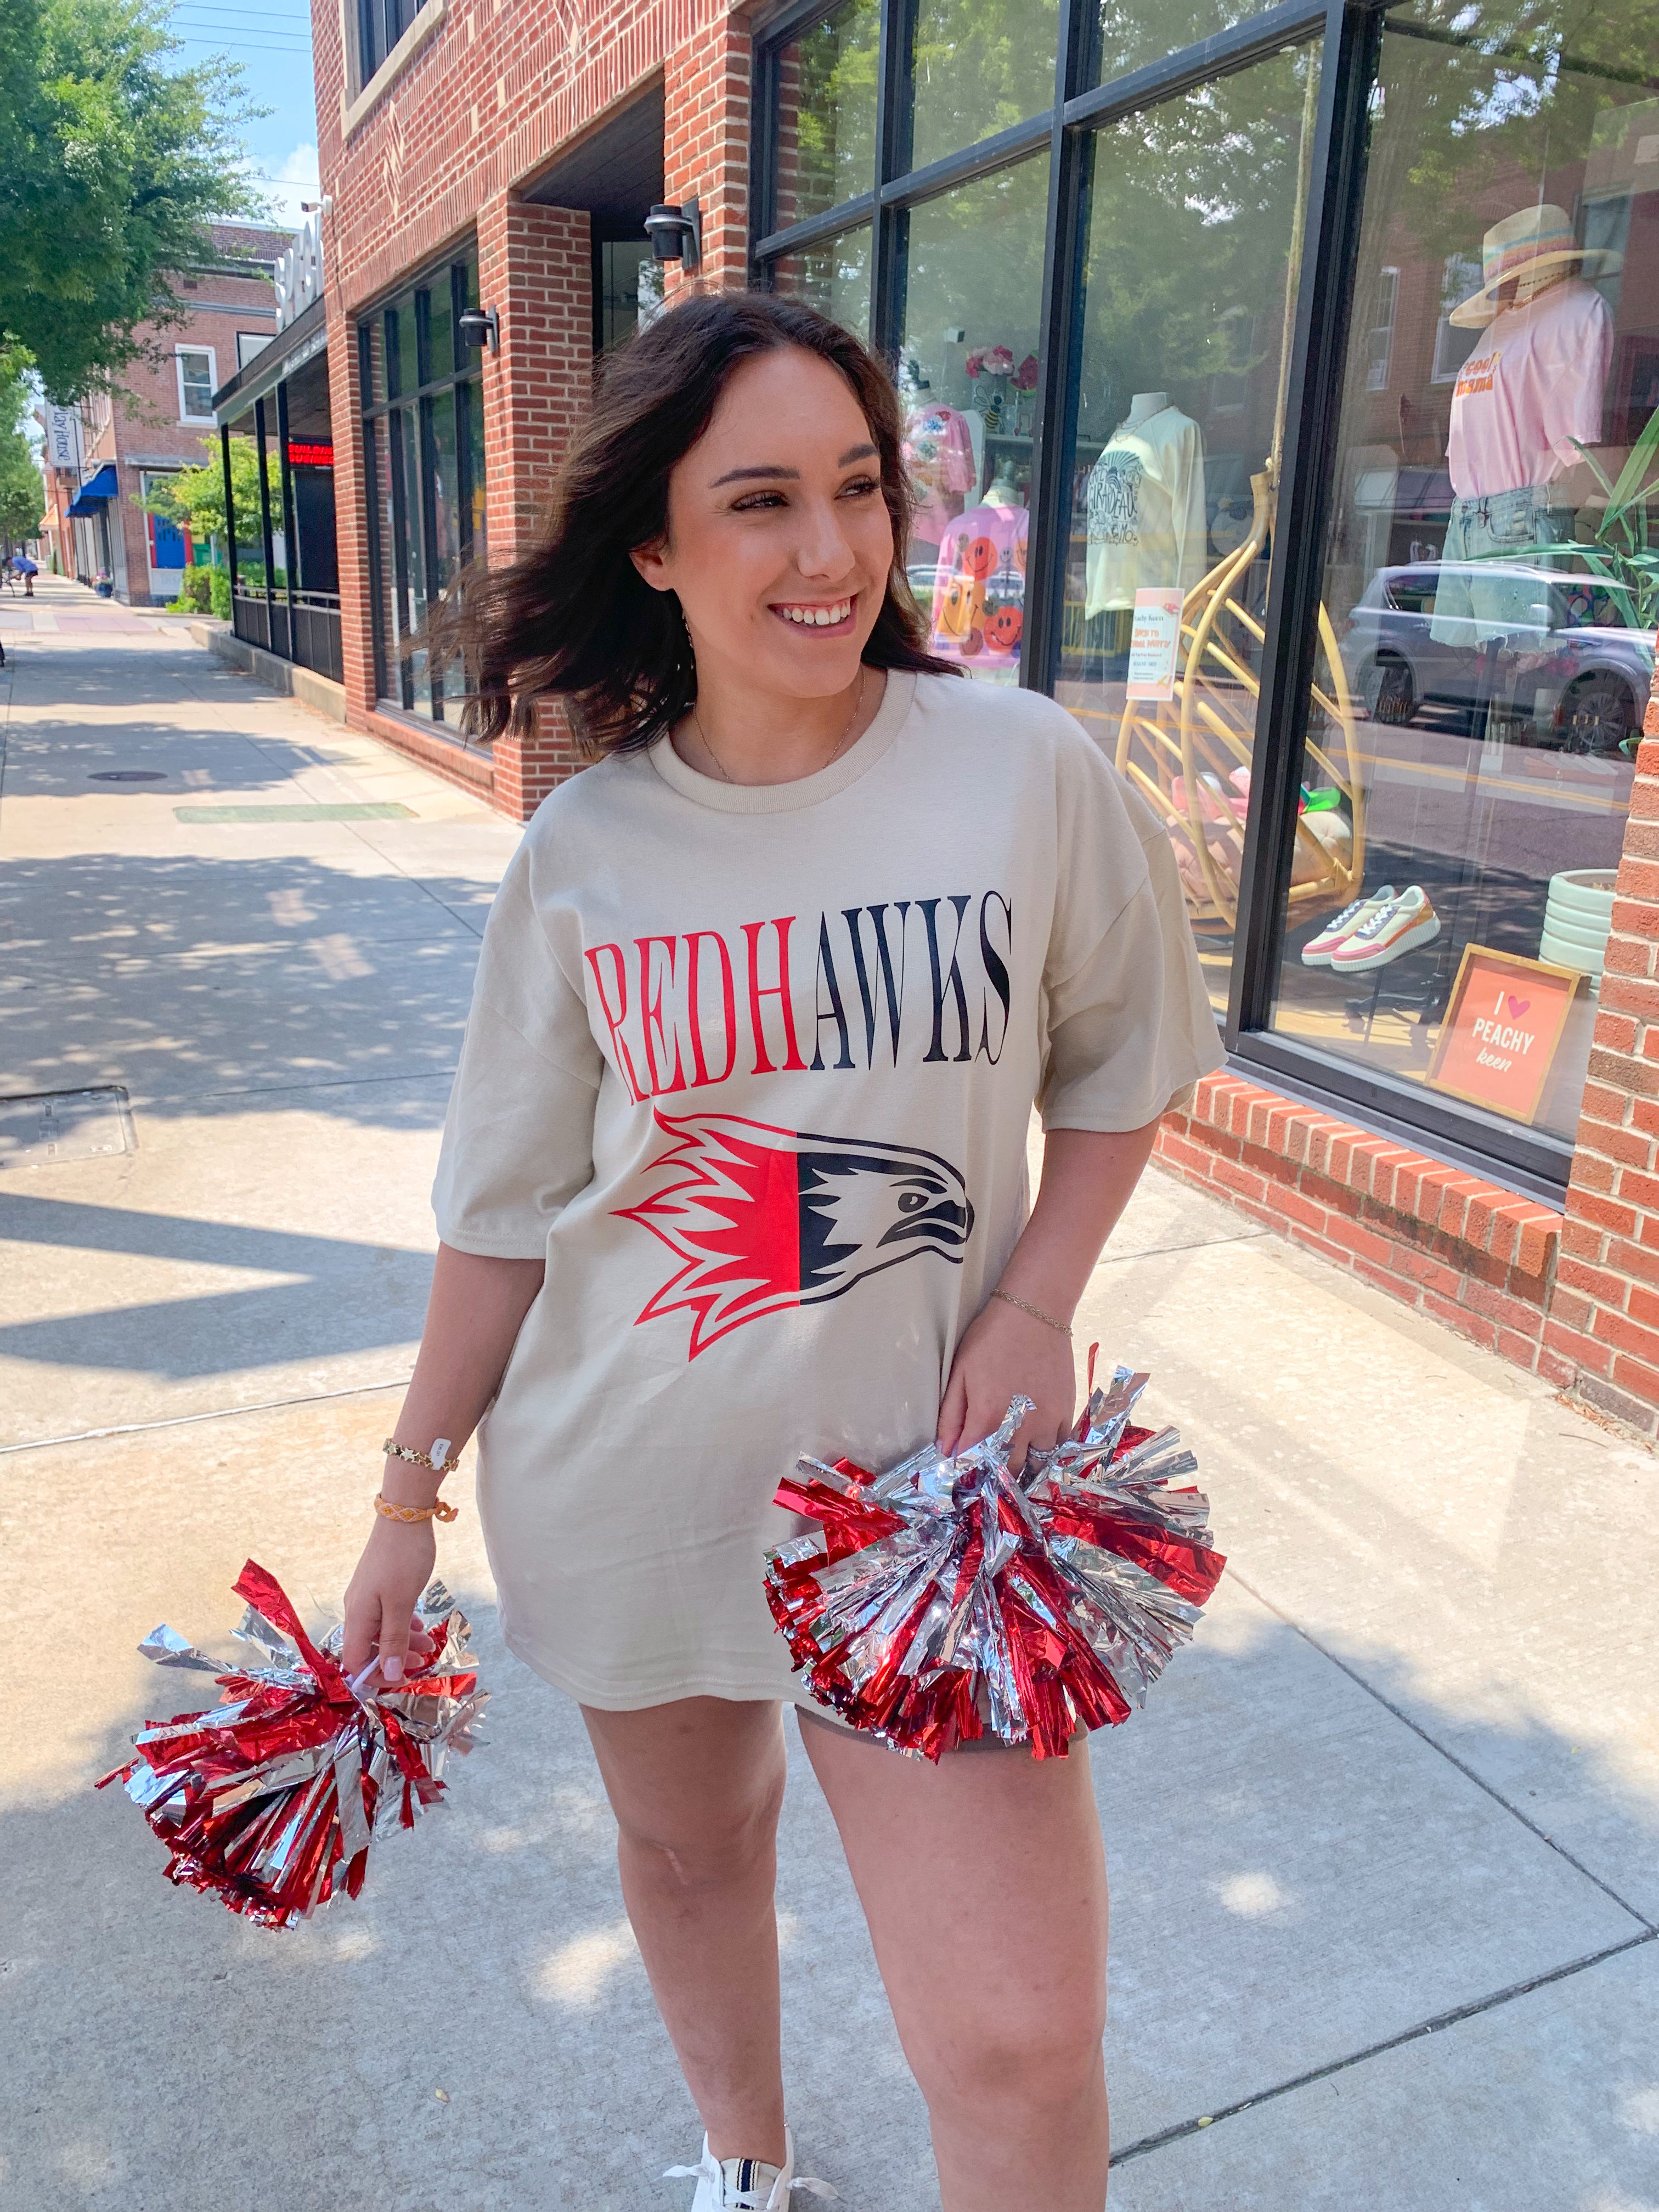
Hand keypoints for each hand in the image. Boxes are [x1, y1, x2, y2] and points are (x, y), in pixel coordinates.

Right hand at [342, 1515, 437, 1684]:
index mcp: (357, 1616)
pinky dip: (403, 1624)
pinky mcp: (380, 1585)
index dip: (376, 1676)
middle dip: (395, 1659)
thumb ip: (394, 1640)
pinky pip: (387, 1615)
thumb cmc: (403, 1559)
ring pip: (381, 1631)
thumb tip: (389, 1674)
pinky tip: (418, 1623)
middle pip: (369, 1648)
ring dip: (404, 1642)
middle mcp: (357, 1608)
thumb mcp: (401, 1604)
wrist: (404, 1514)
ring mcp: (368, 1596)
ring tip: (429, 1644)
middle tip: (423, 1661)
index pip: (355, 1661)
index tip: (402, 1679)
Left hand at [937, 1295, 1075, 1471]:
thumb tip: (945, 1451)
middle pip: (1005, 1469)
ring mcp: (1047, 1422)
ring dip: (1021, 1465)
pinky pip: (1058, 1447)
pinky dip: (1045, 1452)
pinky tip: (1036, 1448)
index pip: (973, 1460)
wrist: (1035, 1312)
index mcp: (988, 1416)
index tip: (959, 1472)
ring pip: (1035, 1462)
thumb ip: (951, 1416)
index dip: (964, 1469)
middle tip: (984, 1472)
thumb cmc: (991, 1339)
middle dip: (992, 1475)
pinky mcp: (1065, 1412)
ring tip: (1011, 1462)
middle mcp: (1020, 1426)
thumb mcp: (960, 1372)